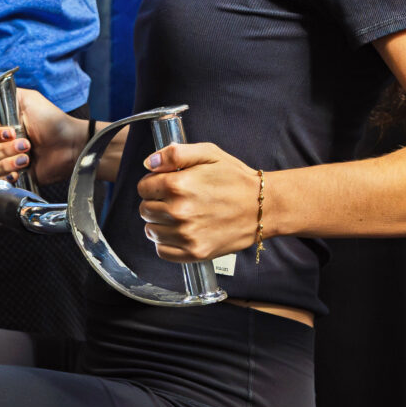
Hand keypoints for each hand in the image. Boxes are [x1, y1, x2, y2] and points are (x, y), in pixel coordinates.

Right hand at [0, 88, 88, 191]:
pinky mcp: (17, 175)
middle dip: (6, 148)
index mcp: (4, 128)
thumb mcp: (31, 100)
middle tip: (26, 144)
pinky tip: (19, 171)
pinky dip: (8, 175)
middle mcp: (4, 145)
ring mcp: (10, 161)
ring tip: (28, 157)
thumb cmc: (53, 121)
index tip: (10, 133)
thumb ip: (9, 96)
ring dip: (10, 161)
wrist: (70, 145)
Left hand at [136, 143, 259, 262]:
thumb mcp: (208, 153)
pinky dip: (166, 243)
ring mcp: (187, 235)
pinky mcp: (195, 252)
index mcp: (178, 185)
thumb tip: (148, 163)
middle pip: (145, 210)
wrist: (263, 207)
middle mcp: (179, 212)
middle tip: (174, 200)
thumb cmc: (236, 179)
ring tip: (179, 216)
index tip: (164, 185)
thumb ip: (174, 153)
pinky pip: (162, 251)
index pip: (143, 188)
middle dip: (155, 202)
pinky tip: (180, 232)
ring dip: (159, 223)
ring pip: (151, 231)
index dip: (152, 184)